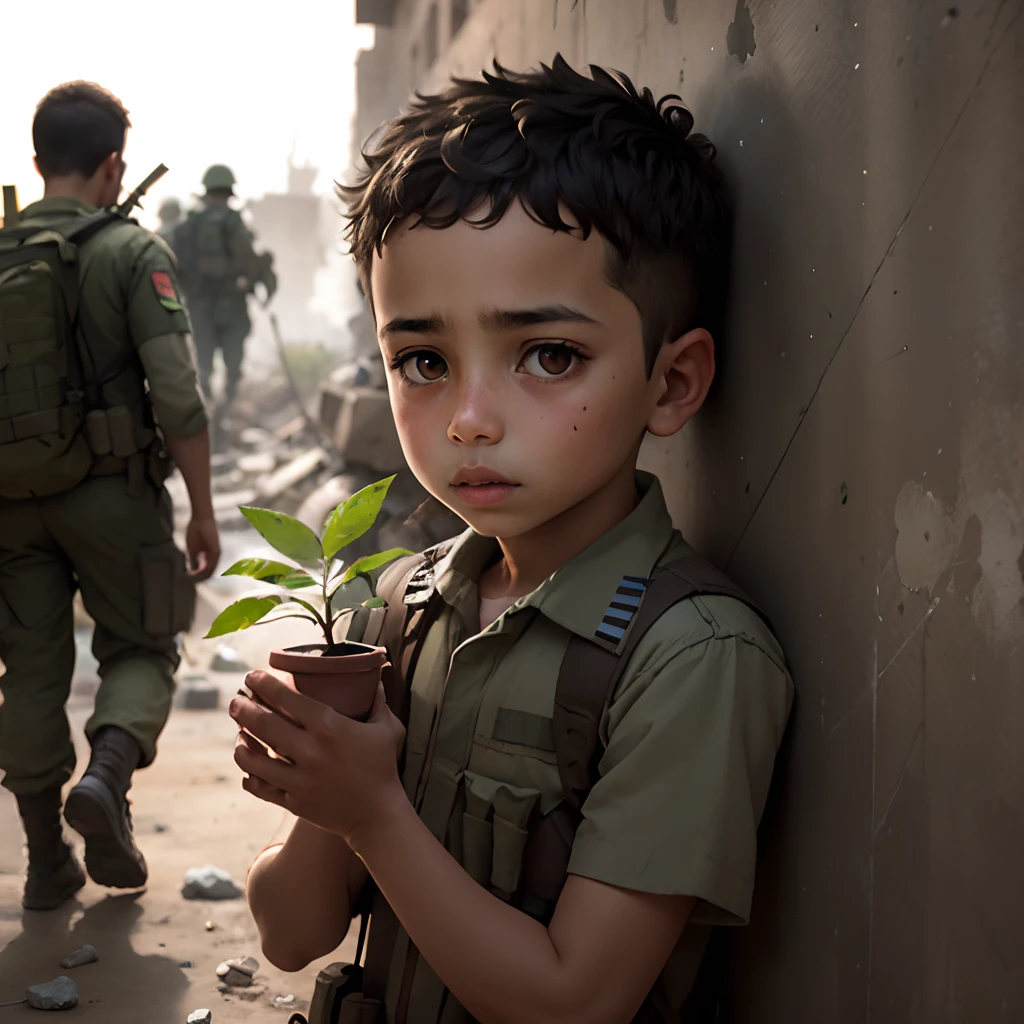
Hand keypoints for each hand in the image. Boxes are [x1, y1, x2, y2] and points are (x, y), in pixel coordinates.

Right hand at [186, 514, 219, 579]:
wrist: (201, 518)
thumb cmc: (196, 531)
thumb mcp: (193, 549)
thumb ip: (194, 560)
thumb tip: (192, 571)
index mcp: (210, 557)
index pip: (204, 572)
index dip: (194, 578)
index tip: (184, 579)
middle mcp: (215, 558)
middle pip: (207, 575)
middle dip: (195, 580)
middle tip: (183, 582)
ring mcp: (217, 555)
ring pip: (208, 573)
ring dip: (197, 578)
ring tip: (186, 580)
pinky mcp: (216, 551)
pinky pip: (209, 566)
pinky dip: (200, 572)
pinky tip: (191, 574)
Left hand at [229, 671, 406, 842]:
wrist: (378, 816)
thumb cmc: (383, 768)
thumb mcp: (386, 730)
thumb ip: (378, 703)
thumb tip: (376, 682)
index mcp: (330, 727)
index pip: (288, 698)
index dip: (264, 684)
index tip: (251, 676)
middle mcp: (310, 750)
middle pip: (263, 724)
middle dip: (243, 709)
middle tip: (234, 701)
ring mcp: (299, 779)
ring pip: (254, 758)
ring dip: (241, 743)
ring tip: (237, 734)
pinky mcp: (294, 802)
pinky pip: (261, 787)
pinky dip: (249, 776)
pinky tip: (247, 767)